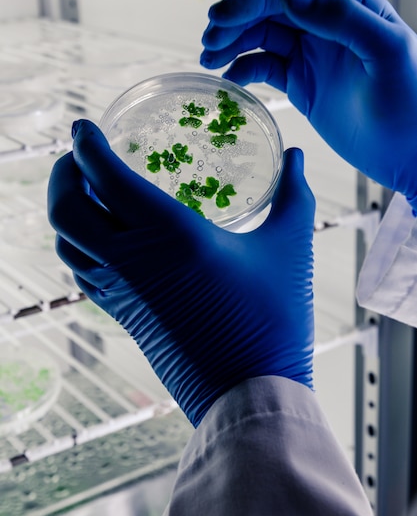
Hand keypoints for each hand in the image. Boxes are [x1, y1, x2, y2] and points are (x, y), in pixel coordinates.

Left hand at [48, 119, 314, 426]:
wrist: (250, 389)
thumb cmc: (273, 318)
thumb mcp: (290, 247)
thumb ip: (293, 194)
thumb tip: (296, 155)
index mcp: (171, 233)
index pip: (105, 176)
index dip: (86, 144)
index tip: (83, 125)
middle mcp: (134, 259)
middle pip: (66, 208)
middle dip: (63, 174)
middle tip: (81, 155)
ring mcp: (123, 290)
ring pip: (66, 241)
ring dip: (66, 209)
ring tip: (87, 190)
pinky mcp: (124, 314)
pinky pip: (81, 270)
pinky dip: (78, 243)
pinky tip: (103, 236)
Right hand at [201, 0, 416, 210]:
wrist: (408, 154)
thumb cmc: (408, 102)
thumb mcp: (384, 51)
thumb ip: (341, 18)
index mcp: (349, 8)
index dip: (252, 1)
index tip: (221, 17)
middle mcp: (326, 27)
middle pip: (270, 13)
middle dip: (235, 23)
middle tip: (208, 42)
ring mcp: (312, 57)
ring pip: (262, 40)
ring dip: (233, 46)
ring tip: (208, 59)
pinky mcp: (303, 86)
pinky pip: (266, 69)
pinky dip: (245, 70)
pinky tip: (230, 80)